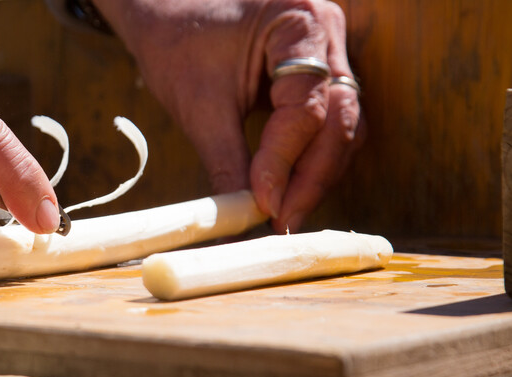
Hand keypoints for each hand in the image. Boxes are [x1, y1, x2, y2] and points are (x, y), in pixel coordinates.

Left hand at [95, 0, 363, 232]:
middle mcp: (327, 32)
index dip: (286, 161)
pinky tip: (289, 190)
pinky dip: (312, 159)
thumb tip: (243, 219)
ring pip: (343, 126)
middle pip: (340, 119)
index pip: (307, 106)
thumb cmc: (177, 43)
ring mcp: (330, 51)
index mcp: (299, 22)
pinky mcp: (320, 73)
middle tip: (282, 221)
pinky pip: (329, 123)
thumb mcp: (198, 106)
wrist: (168, 12)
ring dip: (316, 174)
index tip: (265, 204)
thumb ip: (227, 162)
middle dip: (311, 176)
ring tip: (284, 214)